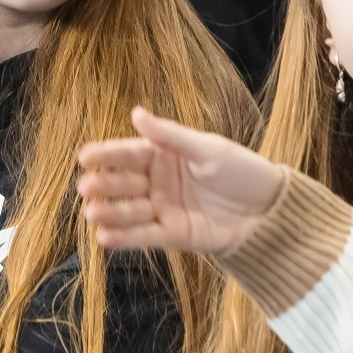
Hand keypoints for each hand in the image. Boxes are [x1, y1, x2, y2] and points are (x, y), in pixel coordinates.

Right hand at [76, 106, 286, 256]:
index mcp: (164, 155)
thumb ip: (171, 136)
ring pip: (129, 211)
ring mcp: (162, 209)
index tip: (85, 156)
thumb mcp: (208, 149)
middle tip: (87, 187)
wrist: (268, 211)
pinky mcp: (172, 235)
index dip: (107, 154)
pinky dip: (125, 238)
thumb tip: (136, 113)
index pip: (130, 153)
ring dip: (109, 213)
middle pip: (124, 183)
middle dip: (104, 185)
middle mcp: (158, 182)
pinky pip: (144, 236)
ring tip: (92, 213)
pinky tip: (105, 238)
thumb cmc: (241, 171)